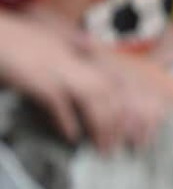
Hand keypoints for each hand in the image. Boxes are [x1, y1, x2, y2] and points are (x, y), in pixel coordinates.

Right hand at [0, 13, 161, 150]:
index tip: (136, 130)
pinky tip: (72, 138)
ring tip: (104, 148)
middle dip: (121, 122)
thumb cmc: (21, 40)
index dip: (131, 107)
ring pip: (94, 100)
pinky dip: (67, 122)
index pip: (118, 82)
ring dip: (102, 126)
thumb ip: (76, 55)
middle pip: (111, 94)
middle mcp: (77, 60)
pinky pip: (60, 104)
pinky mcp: (40, 80)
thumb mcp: (56, 45)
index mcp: (82, 53)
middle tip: (122, 146)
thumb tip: (90, 69)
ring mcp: (60, 69)